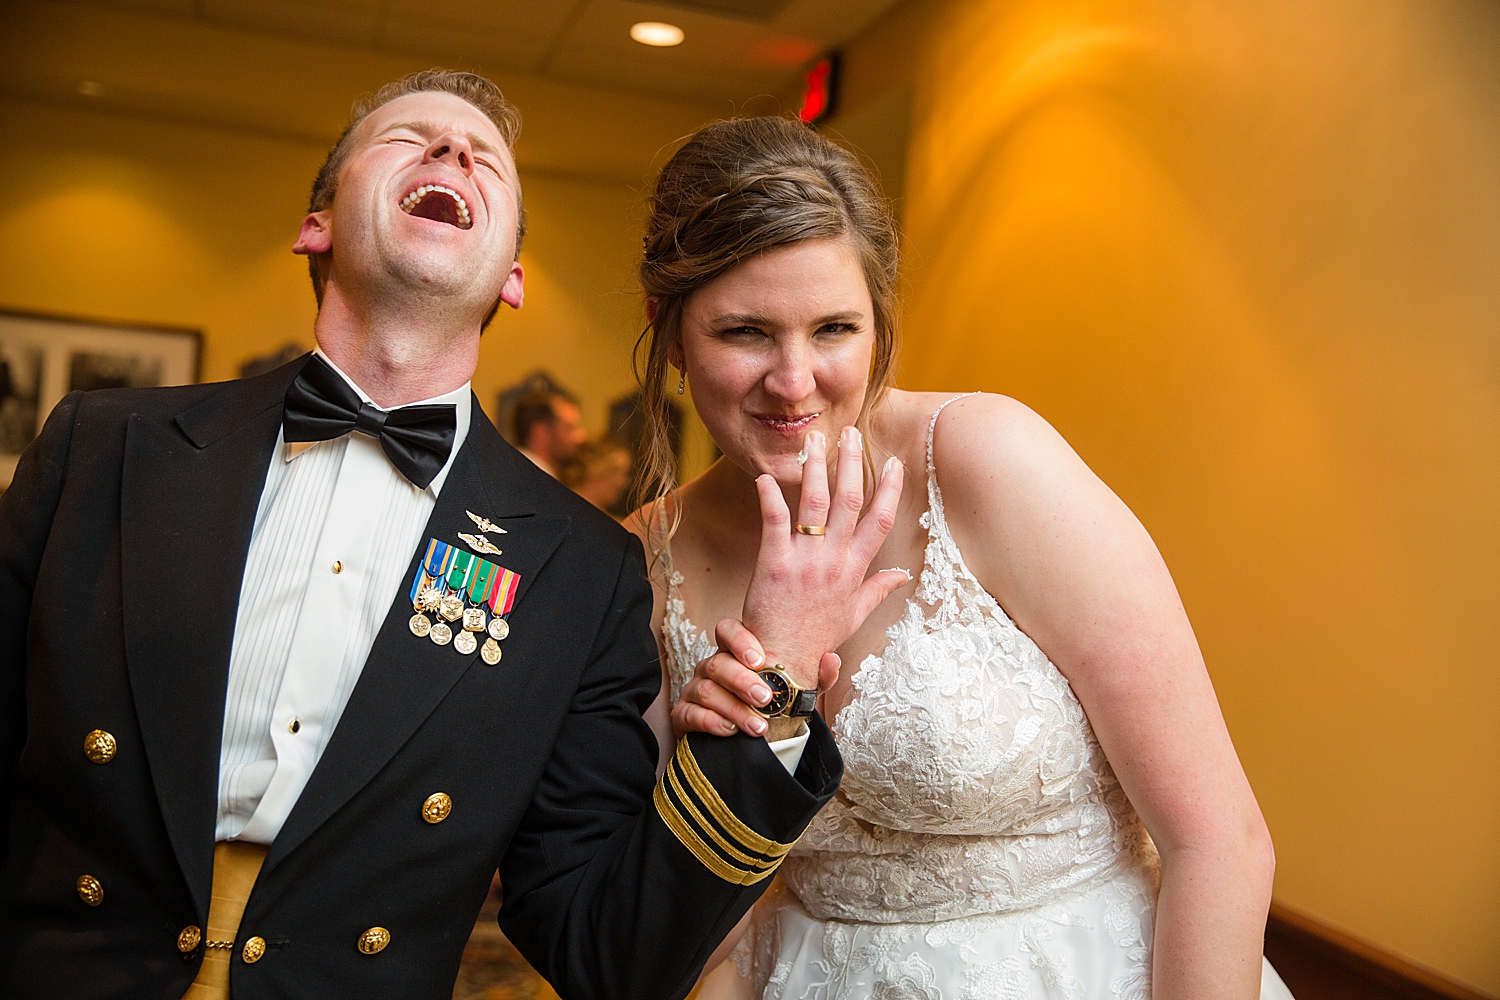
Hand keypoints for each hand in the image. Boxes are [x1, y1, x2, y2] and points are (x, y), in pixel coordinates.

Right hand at [672, 618, 842, 737]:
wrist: (747, 743)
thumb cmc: (770, 708)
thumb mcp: (796, 693)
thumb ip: (815, 677)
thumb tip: (831, 659)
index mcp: (735, 654)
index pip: (727, 630)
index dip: (739, 640)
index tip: (759, 659)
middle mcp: (713, 667)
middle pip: (718, 663)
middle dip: (742, 681)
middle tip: (765, 699)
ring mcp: (696, 689)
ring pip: (707, 690)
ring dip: (734, 709)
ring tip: (757, 726)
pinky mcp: (684, 714)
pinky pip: (689, 714)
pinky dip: (710, 722)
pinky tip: (730, 731)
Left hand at [740, 426, 905, 689]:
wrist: (784, 662)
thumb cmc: (817, 638)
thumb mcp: (855, 615)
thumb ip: (879, 590)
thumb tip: (904, 576)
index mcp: (855, 569)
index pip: (880, 520)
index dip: (890, 489)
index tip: (895, 462)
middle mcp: (834, 561)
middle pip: (849, 501)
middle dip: (851, 463)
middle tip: (850, 433)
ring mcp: (806, 561)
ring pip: (815, 503)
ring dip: (815, 468)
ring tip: (813, 440)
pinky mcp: (775, 565)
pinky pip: (774, 522)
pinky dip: (770, 497)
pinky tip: (765, 476)